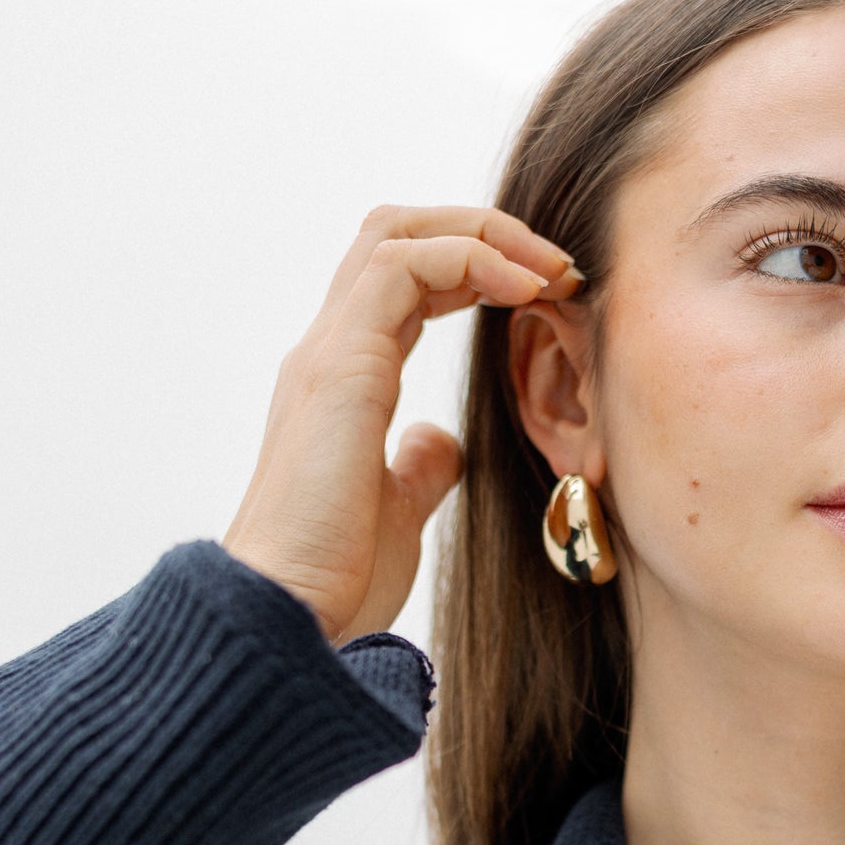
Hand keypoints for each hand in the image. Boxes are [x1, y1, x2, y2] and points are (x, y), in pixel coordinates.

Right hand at [222, 203, 581, 644]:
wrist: (288, 612)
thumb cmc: (336, 577)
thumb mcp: (398, 511)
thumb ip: (418, 466)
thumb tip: (440, 441)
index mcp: (344, 381)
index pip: (404, 281)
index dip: (475, 269)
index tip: (544, 297)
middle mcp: (329, 352)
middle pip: (396, 234)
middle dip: (483, 231)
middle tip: (555, 267)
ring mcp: (328, 352)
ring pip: (397, 233)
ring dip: (486, 236)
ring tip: (549, 272)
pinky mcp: (341, 366)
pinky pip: (404, 266)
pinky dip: (471, 260)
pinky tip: (523, 292)